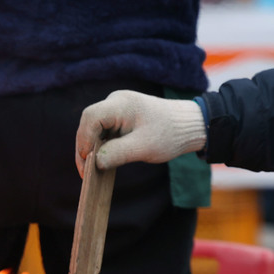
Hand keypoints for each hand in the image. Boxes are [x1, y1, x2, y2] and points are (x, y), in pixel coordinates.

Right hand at [75, 90, 206, 172]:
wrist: (188, 125)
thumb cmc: (169, 134)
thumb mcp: (143, 148)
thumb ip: (117, 154)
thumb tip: (94, 163)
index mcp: (121, 104)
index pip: (91, 117)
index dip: (85, 139)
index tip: (87, 161)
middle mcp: (116, 102)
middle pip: (89, 123)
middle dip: (84, 146)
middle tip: (85, 172)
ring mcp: (117, 109)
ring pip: (94, 128)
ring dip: (91, 147)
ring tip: (90, 171)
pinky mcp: (120, 117)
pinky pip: (103, 130)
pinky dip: (100, 145)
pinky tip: (101, 162)